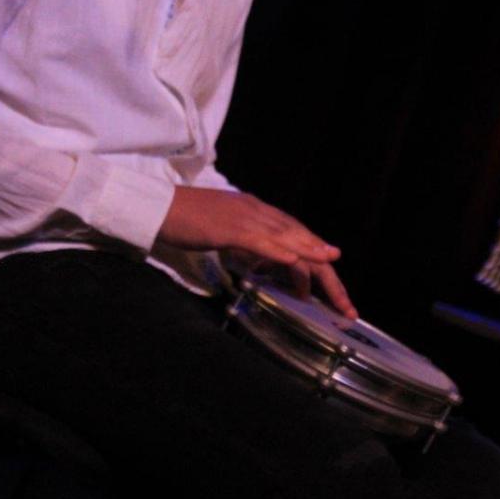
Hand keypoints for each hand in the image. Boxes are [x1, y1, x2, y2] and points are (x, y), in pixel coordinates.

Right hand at [160, 187, 357, 316]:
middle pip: (298, 235)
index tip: (332, 269)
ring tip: (331, 267)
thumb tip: (263, 260)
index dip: (315, 249)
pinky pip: (259, 240)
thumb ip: (246, 241)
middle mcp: (257, 211)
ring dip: (310, 253)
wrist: (158, 207)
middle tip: (341, 291)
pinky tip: (295, 260)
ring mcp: (244, 217)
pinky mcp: (228, 227)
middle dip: (322, 260)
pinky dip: (279, 250)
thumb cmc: (186, 220)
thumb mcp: (224, 231)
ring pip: (285, 236)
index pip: (294, 231)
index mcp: (256, 211)